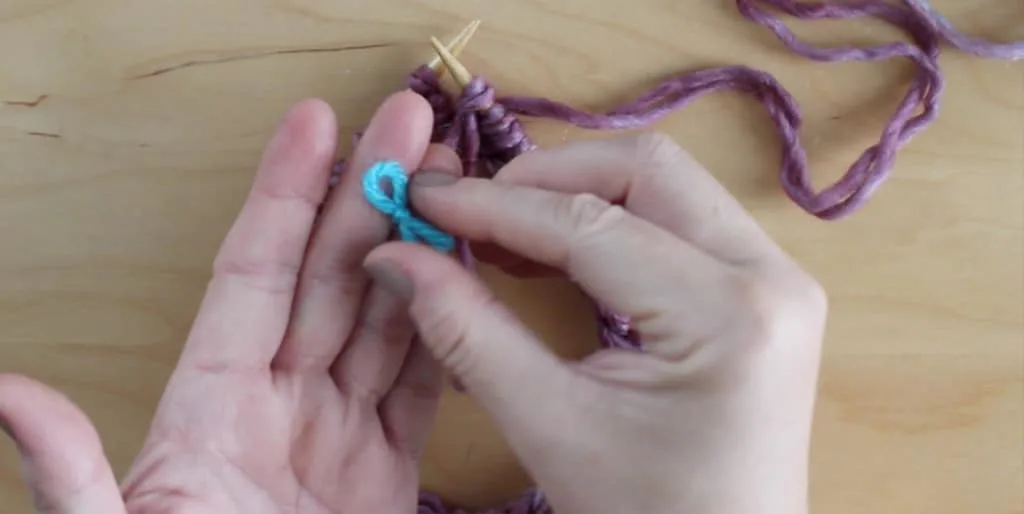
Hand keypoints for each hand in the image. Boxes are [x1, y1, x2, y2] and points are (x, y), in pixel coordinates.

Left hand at [0, 92, 460, 512]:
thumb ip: (72, 477)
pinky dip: (446, 328)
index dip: (284, 196)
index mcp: (207, 409)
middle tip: (410, 121)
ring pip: (384, 319)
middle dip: (371, 195)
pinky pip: (421, 386)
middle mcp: (276, 404)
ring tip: (451, 183)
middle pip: (332, 279)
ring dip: (417, 248)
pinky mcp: (385, 473)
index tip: (316, 123)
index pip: (253, 276)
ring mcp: (336, 435)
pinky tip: (464, 278)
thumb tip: (9, 392)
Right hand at [365, 133, 826, 513]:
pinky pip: (680, 220)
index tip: (423, 198)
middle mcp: (771, 276)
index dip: (496, 205)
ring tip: (500, 230)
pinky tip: (552, 251)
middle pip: (646, 172)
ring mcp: (779, 277)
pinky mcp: (765, 289)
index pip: (592, 223)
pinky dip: (609, 220)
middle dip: (546, 179)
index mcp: (728, 314)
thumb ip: (469, 331)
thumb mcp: (551, 428)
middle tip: (468, 212)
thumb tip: (395, 254)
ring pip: (665, 185)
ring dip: (577, 193)